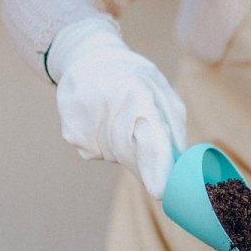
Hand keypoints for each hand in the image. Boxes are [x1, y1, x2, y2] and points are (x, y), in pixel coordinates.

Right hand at [48, 17, 185, 198]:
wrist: (88, 59)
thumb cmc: (135, 79)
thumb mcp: (162, 92)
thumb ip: (172, 128)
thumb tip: (178, 165)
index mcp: (139, 94)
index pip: (150, 137)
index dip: (156, 166)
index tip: (160, 191)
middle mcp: (110, 108)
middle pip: (132, 155)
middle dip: (146, 163)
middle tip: (150, 152)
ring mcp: (86, 123)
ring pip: (116, 157)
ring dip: (125, 149)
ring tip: (121, 119)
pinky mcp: (71, 134)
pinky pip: (98, 153)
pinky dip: (106, 144)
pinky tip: (103, 120)